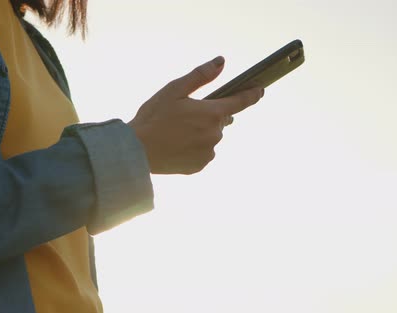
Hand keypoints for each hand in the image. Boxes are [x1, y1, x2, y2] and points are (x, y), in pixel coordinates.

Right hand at [129, 56, 263, 174]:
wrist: (136, 151)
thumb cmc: (153, 117)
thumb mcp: (174, 90)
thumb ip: (200, 76)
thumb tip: (221, 62)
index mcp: (212, 113)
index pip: (240, 102)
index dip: (252, 94)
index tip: (260, 90)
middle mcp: (215, 134)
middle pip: (221, 120)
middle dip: (210, 114)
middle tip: (186, 114)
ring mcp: (208, 152)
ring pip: (211, 137)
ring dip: (202, 132)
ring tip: (177, 131)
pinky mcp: (199, 166)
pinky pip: (203, 153)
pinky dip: (194, 147)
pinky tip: (177, 144)